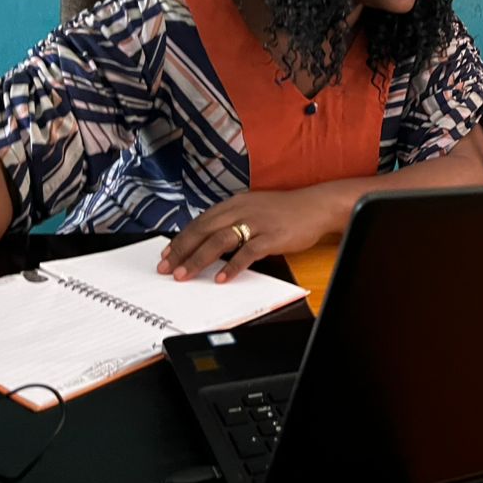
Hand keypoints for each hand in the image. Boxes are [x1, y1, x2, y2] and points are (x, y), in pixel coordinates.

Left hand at [157, 186, 343, 282]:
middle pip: (203, 230)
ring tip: (184, 275)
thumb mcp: (254, 208)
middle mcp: (241, 210)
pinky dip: (232, 266)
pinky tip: (221, 278)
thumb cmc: (286, 210)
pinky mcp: (271, 236)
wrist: (316, 206)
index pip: (200, 222)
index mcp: (234, 203)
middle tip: (166, 268)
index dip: (180, 239)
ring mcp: (256, 223)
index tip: (166, 254)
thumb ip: (232, 220)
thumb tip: (210, 240)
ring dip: (198, 259)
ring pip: (219, 241)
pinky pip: (247, 252)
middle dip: (181, 251)